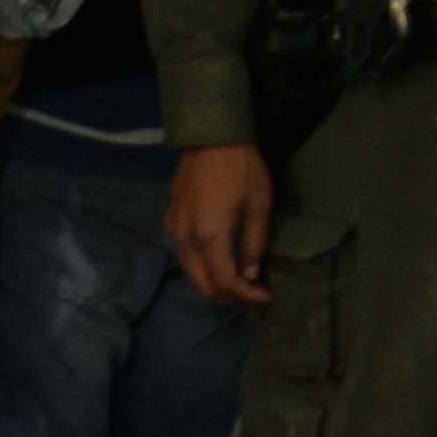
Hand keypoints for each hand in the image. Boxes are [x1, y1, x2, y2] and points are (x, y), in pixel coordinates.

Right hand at [167, 145, 275, 308]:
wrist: (211, 139)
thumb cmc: (242, 169)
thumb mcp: (259, 206)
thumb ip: (254, 244)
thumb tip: (250, 274)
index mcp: (210, 236)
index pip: (225, 281)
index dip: (246, 295)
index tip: (266, 297)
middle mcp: (186, 239)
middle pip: (202, 284)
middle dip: (229, 296)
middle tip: (253, 295)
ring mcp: (174, 230)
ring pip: (191, 273)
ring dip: (215, 284)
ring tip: (239, 282)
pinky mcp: (171, 221)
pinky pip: (185, 256)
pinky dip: (203, 268)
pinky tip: (221, 261)